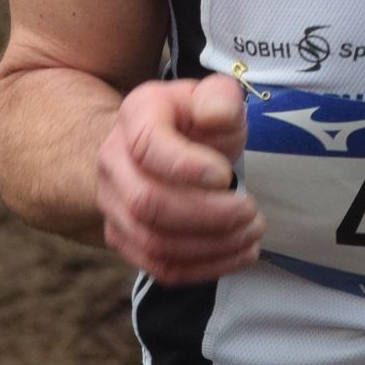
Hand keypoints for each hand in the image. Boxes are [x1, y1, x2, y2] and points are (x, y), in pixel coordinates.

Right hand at [96, 74, 261, 286]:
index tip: (226, 175)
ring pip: (153, 243)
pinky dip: (204, 268)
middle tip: (250, 211)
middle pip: (147, 203)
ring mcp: (113, 205)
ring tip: (252, 232)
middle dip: (208, 215)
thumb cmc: (191, 122)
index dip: (187, 167)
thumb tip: (217, 114)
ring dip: (211, 246)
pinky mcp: (124, 239)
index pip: (147, 147)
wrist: (157, 147)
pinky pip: (159, 267)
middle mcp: (113, 162)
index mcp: (136, 117)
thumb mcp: (211, 97)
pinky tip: (238, 253)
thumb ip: (219, 97)